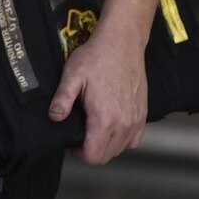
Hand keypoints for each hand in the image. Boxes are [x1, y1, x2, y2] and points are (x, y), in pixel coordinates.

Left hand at [47, 24, 146, 164]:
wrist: (122, 42)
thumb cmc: (98, 56)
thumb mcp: (72, 75)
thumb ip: (62, 100)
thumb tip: (55, 118)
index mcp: (104, 119)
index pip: (93, 156)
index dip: (78, 153)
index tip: (71, 142)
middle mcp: (123, 123)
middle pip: (106, 156)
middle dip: (90, 151)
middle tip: (80, 134)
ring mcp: (135, 119)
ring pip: (120, 149)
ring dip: (106, 146)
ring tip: (94, 129)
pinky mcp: (143, 113)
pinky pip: (134, 139)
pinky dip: (123, 139)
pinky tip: (113, 126)